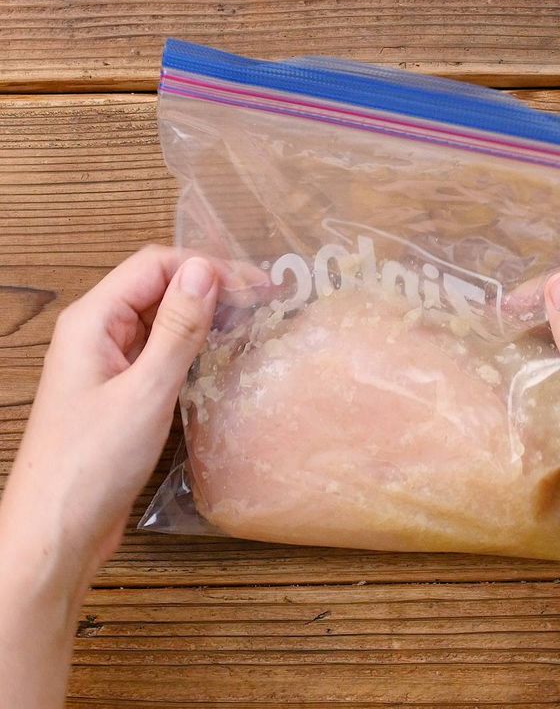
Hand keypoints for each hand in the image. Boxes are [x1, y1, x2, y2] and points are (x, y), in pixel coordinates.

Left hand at [0, 245, 218, 706]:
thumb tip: (203, 270)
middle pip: (158, 288)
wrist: (58, 531)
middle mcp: (98, 333)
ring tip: (251, 324)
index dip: (206, 267)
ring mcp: (109, 363)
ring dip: (203, 318)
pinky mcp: (121, 391)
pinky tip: (221, 358)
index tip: (256, 286)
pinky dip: (192, 349)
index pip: (154, 265)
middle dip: (209, 288)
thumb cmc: (94, 463)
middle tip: (264, 302)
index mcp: (93, 320)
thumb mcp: (145, 391)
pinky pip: (159, 354)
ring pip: (161, 322)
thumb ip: (176, 329)